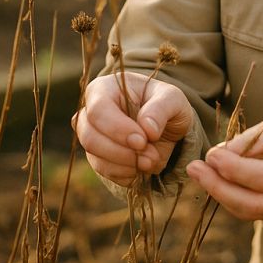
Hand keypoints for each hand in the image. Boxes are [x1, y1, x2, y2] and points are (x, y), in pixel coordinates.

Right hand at [73, 72, 193, 185]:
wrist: (165, 124)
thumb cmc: (164, 103)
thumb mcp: (172, 98)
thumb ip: (161, 108)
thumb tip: (148, 128)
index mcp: (105, 88)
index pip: (98, 110)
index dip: (117, 128)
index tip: (142, 141)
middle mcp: (90, 111)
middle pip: (90, 136)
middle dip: (122, 151)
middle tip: (151, 155)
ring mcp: (90, 136)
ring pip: (94, 156)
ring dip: (125, 165)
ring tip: (151, 161)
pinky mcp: (96, 156)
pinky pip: (103, 171)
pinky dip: (124, 174)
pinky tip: (142, 167)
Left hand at [185, 108, 262, 220]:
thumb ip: (255, 138)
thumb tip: (219, 155)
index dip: (233, 169)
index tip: (209, 154)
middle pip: (252, 203)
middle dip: (218, 187)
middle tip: (193, 168)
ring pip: (249, 211)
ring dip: (220, 193)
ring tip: (199, 172)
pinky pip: (253, 211)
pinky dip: (232, 197)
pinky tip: (217, 180)